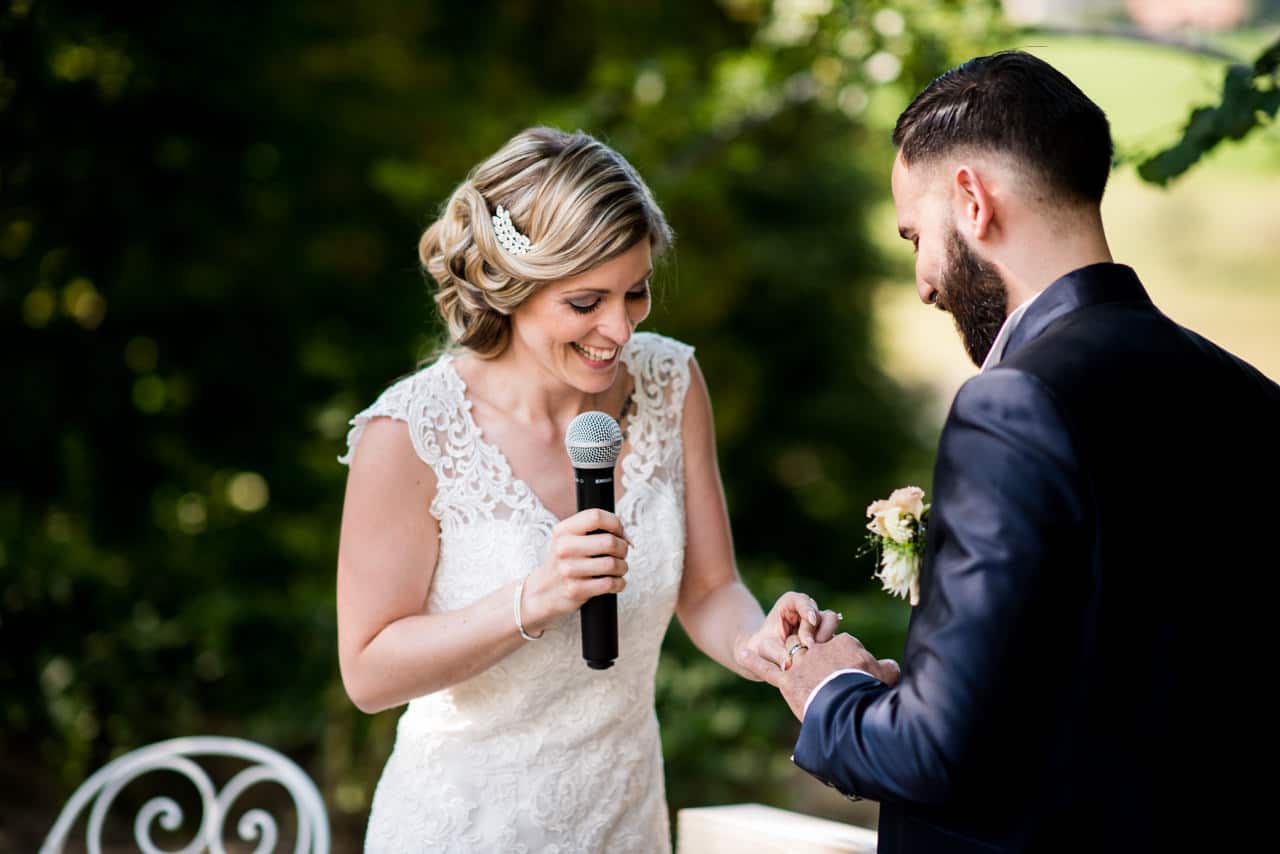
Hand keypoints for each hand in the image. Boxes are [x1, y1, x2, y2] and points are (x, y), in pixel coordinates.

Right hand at [522, 509, 629, 632]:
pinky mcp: (576, 590)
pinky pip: (610, 584)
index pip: (596, 516)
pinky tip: (615, 582)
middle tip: (621, 554)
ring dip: (622, 567)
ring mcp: (568, 570)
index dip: (615, 524)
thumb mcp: (570, 540)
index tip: (619, 533)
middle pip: (609, 541)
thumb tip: (627, 539)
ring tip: (618, 569)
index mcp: (563, 531)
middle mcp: (563, 548)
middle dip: (623, 548)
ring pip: (612, 564)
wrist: (544, 592)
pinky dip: (619, 583)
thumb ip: (596, 532)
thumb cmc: (566, 562)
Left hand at [735, 591, 841, 678]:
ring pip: (832, 626)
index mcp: (791, 604)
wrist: (768, 658)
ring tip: (815, 654)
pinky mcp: (826, 639)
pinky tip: (821, 661)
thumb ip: (776, 653)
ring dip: (826, 639)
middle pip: (823, 614)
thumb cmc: (764, 649)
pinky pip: (833, 641)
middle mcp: (808, 612)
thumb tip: (788, 664)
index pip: (803, 601)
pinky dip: (829, 649)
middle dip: (818, 629)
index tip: (811, 620)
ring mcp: (819, 626)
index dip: (808, 609)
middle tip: (809, 645)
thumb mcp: (765, 650)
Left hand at [742, 632, 899, 719]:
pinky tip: (741, 653)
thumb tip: (892, 665)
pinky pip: (767, 669)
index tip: (847, 669)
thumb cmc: (870, 692)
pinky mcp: (787, 681)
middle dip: (813, 650)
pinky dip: (753, 661)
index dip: (842, 655)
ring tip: (778, 654)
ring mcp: (801, 664)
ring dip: (782, 651)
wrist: (848, 710)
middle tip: (817, 666)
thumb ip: (887, 668)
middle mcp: (819, 649)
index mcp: (844, 644)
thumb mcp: (884, 678)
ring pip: (790, 650)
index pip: (840, 642)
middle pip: (813, 644)